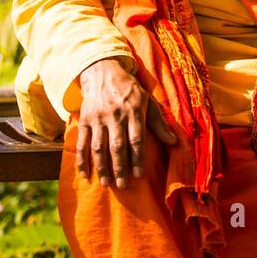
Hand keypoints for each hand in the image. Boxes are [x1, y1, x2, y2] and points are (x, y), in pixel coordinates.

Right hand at [76, 57, 175, 187]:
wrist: (102, 72)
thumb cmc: (129, 90)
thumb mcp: (147, 101)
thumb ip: (159, 123)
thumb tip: (174, 142)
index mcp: (133, 111)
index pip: (136, 139)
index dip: (137, 158)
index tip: (138, 175)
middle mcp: (115, 115)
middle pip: (117, 146)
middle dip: (120, 167)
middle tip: (123, 186)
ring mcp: (97, 118)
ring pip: (98, 147)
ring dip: (101, 167)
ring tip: (106, 184)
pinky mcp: (84, 120)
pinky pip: (82, 143)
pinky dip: (82, 160)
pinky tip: (85, 175)